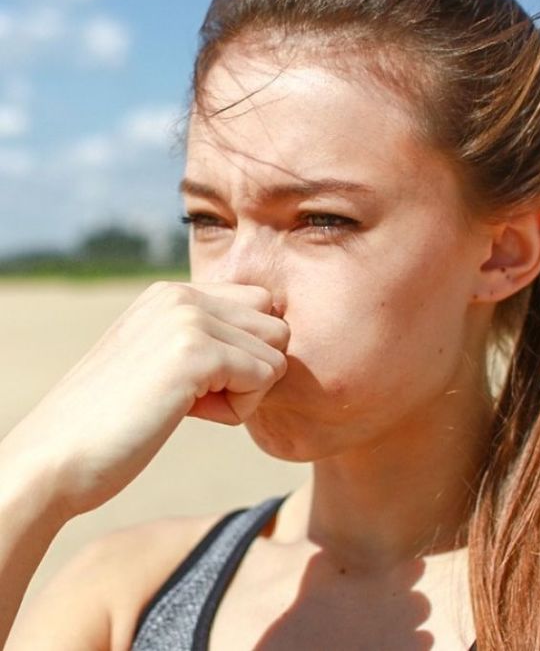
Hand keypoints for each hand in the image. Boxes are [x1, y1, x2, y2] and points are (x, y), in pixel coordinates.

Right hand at [6, 281, 288, 519]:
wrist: (56, 456)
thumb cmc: (113, 419)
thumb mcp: (158, 358)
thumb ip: (204, 337)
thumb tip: (274, 338)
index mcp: (172, 292)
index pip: (258, 305)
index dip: (244, 351)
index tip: (199, 379)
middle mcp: (182, 294)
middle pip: (275, 326)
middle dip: (252, 369)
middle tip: (200, 396)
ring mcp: (188, 319)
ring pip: (275, 354)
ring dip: (245, 392)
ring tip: (189, 405)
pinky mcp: (195, 353)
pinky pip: (265, 378)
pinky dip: (238, 409)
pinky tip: (189, 415)